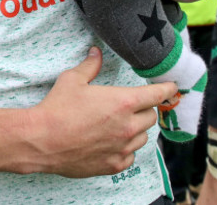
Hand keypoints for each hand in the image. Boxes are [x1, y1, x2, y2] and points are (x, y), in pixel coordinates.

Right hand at [24, 47, 175, 177]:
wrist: (43, 140)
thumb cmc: (58, 108)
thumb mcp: (73, 79)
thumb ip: (90, 65)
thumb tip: (96, 52)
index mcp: (122, 102)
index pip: (155, 94)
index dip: (166, 89)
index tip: (173, 87)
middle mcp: (128, 126)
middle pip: (151, 116)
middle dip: (145, 108)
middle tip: (132, 105)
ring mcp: (122, 147)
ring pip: (143, 137)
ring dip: (137, 129)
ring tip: (122, 124)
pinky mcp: (114, 164)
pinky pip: (131, 156)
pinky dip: (127, 148)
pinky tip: (115, 142)